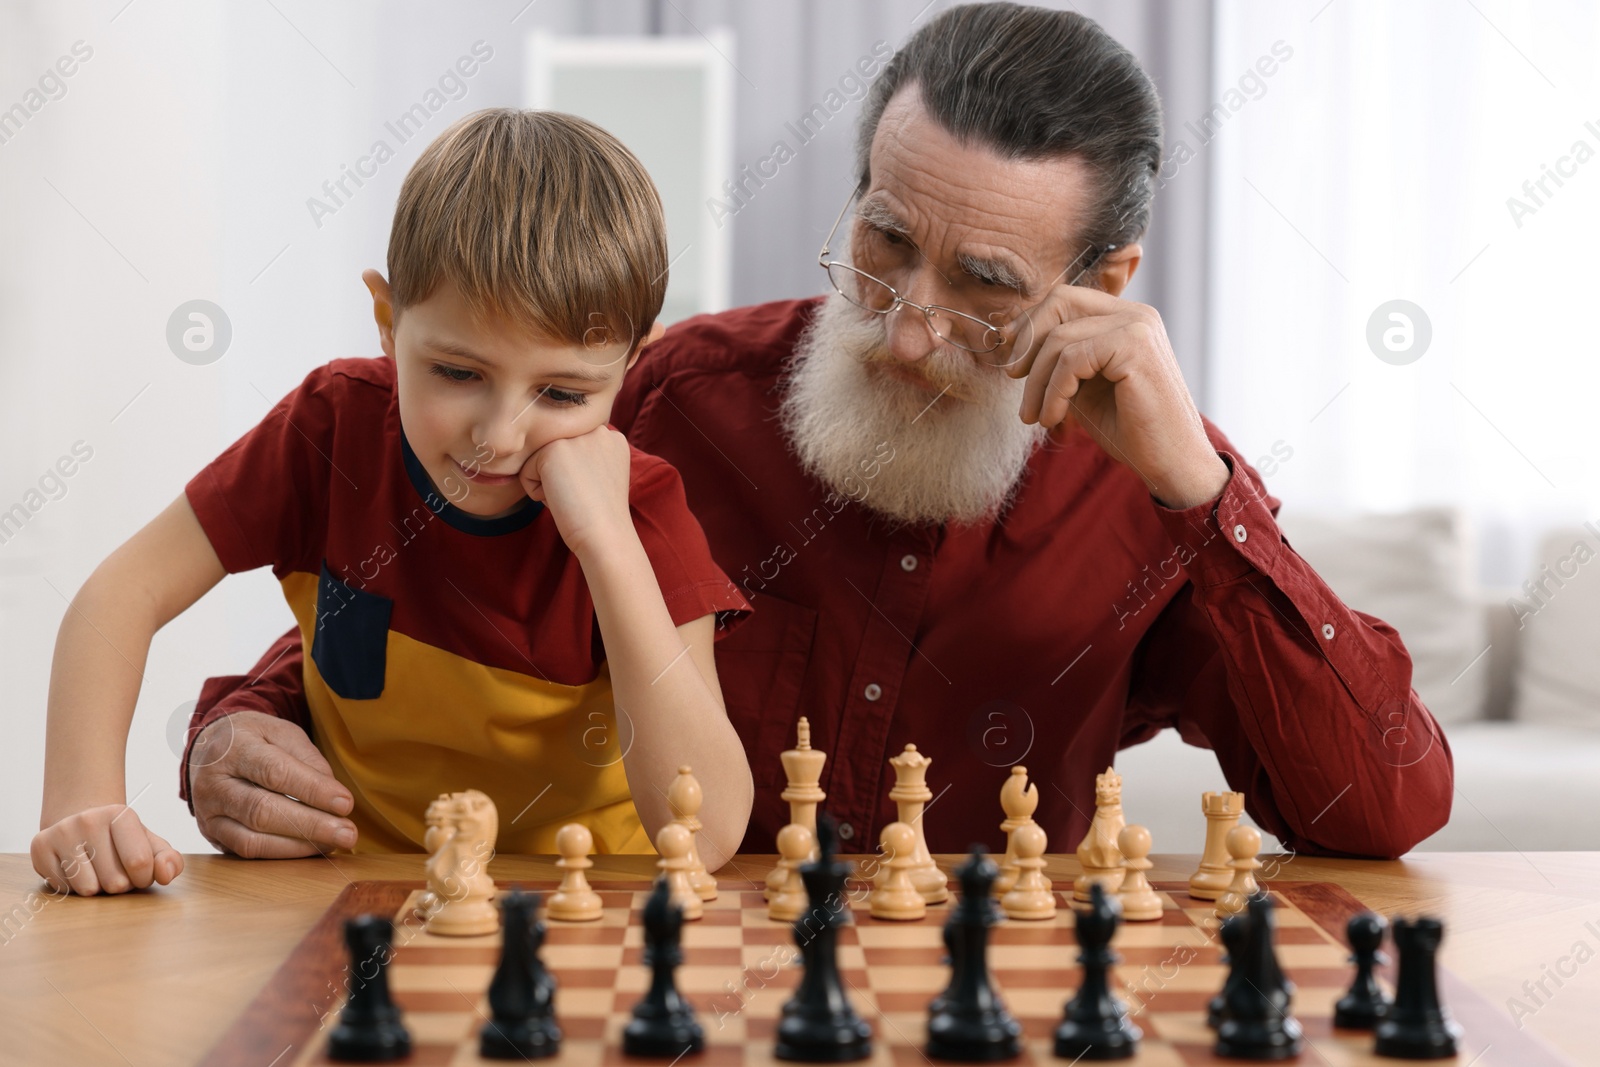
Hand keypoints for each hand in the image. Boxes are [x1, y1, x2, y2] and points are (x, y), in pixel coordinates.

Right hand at [31, 804, 182, 895]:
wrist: (83, 823)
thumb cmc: (123, 841)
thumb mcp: (151, 846)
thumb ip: (169, 861)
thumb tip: (166, 874)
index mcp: (121, 814)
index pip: (140, 863)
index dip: (143, 878)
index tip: (139, 872)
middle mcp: (88, 819)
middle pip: (114, 881)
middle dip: (120, 885)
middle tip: (115, 871)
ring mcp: (61, 832)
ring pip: (87, 889)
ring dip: (97, 889)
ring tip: (96, 870)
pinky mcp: (40, 847)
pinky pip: (63, 889)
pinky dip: (74, 888)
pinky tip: (76, 870)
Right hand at [189, 711, 357, 858]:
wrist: (210, 748)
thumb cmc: (256, 739)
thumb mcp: (283, 733)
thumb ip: (308, 760)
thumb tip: (333, 797)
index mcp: (234, 747)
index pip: (275, 772)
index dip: (313, 791)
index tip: (346, 804)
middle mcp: (213, 782)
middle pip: (262, 811)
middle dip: (311, 825)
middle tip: (348, 834)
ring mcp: (208, 812)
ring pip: (251, 839)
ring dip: (298, 846)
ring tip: (332, 843)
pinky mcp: (211, 833)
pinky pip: (246, 851)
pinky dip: (281, 854)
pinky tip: (309, 848)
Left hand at [519, 424, 634, 557]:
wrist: (605, 534)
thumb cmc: (601, 516)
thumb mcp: (603, 475)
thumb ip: (587, 457)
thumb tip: (556, 458)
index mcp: (611, 437)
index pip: (572, 451)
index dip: (576, 477)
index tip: (592, 493)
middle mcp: (595, 430)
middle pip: (555, 453)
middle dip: (561, 477)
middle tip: (582, 495)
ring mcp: (574, 438)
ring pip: (540, 461)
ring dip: (549, 484)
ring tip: (572, 497)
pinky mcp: (552, 450)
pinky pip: (526, 472)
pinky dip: (537, 493)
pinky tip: (562, 499)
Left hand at [1005, 288, 1228, 508]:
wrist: (1171, 463)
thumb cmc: (1129, 429)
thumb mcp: (1084, 386)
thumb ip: (1059, 359)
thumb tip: (1012, 338)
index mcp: (1126, 318)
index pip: (1066, 299)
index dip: (1031, 324)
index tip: (1011, 356)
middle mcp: (1136, 314)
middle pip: (1061, 301)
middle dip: (1028, 340)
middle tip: (1013, 377)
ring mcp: (1138, 326)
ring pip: (1060, 337)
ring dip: (1037, 382)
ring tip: (1034, 415)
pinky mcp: (1134, 346)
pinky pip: (1071, 360)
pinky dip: (1053, 391)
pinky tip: (1052, 417)